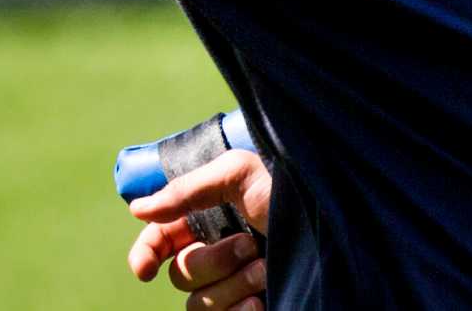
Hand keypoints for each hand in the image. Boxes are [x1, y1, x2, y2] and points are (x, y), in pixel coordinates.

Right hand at [129, 149, 271, 309]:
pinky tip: (263, 299)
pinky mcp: (254, 305)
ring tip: (266, 270)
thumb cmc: (287, 188)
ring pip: (200, 303)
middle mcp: (214, 256)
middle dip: (212, 261)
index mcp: (202, 222)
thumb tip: (136, 211)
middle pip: (180, 275)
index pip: (158, 242)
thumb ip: (185, 192)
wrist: (334, 220)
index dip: (144, 255)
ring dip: (232, 287)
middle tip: (248, 244)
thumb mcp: (236, 175)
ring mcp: (235, 286)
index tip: (144, 270)